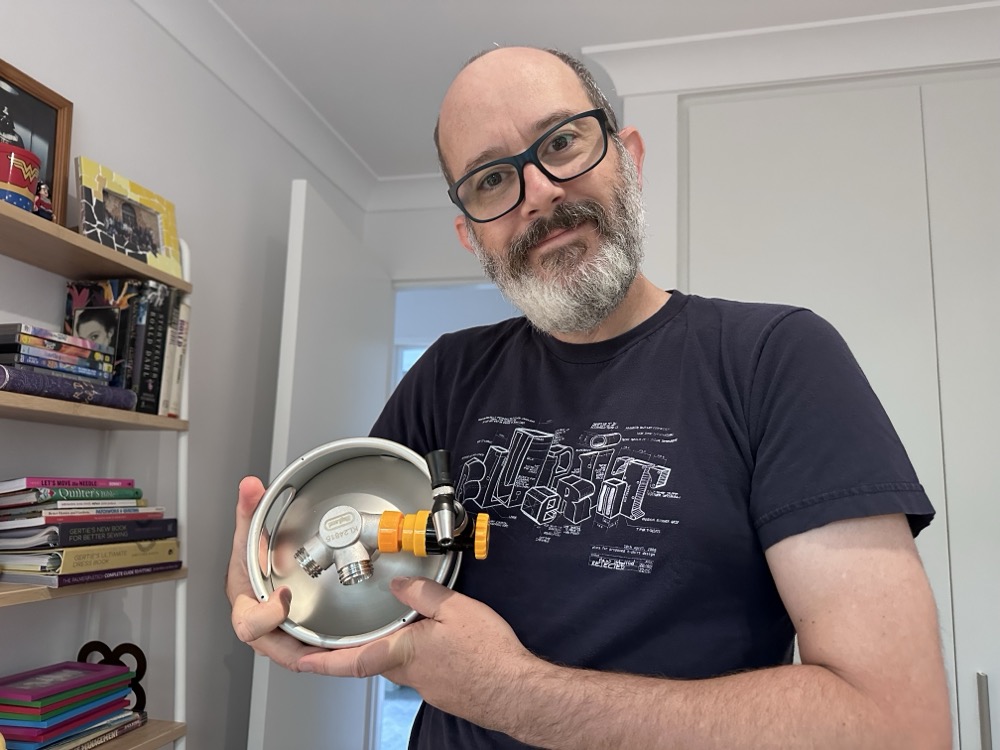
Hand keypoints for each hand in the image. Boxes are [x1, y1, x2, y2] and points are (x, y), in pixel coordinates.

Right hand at [226, 476, 325, 667]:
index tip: (285, 597)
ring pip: (289, 654)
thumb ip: (250, 509)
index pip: (249, 621)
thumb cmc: (248, 558)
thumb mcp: (248, 533)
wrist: (253, 570)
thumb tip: (250, 485)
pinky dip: (318, 650)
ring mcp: (275, 632)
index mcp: (244, 603)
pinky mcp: (291, 634)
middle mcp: (258, 623)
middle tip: (319, 647)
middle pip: (271, 647)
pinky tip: (338, 647)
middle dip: (294, 649)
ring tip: (338, 654)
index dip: (267, 614)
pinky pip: (302, 648)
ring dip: (312, 655)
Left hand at [297, 577, 538, 727]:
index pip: (348, 661)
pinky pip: (417, 666)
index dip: (318, 661)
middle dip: (348, 651)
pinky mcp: (441, 688)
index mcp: (402, 653)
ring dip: (386, 646)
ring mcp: (425, 684)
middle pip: (368, 660)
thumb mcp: (456, 610)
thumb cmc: (490, 656)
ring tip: (391, 627)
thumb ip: (423, 594)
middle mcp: (408, 674)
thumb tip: (400, 585)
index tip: (295, 660)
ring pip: (394, 661)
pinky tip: (429, 638)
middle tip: (332, 639)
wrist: (518, 692)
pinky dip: (412, 651)